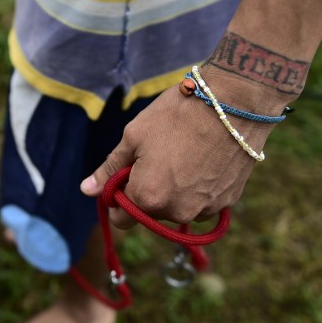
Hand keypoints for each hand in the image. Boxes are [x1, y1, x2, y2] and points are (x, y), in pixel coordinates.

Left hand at [80, 66, 281, 227]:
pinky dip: (198, 188)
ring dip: (174, 191)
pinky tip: (202, 160)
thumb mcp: (134, 136)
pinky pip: (202, 203)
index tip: (125, 175)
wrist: (235, 103)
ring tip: (182, 154)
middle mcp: (177, 212)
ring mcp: (205, 209)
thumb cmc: (177, 115)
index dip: (118, 197)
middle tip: (155, 155)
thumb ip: (110, 169)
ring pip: (177, 208)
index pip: (121, 219)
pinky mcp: (228, 201)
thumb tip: (86, 190)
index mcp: (148, 198)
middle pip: (150, 213)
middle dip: (147, 191)